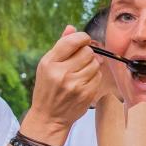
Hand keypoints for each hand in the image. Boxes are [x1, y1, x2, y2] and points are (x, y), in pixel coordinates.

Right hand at [22, 27, 105, 143]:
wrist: (49, 117)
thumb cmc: (47, 88)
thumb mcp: (46, 66)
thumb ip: (61, 46)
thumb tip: (72, 28)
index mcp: (50, 63)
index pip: (72, 41)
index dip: (82, 37)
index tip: (84, 40)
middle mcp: (61, 73)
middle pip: (88, 52)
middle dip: (87, 53)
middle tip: (80, 60)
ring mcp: (75, 85)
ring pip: (95, 64)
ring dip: (92, 65)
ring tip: (81, 72)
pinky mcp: (86, 94)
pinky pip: (98, 76)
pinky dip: (94, 77)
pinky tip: (85, 81)